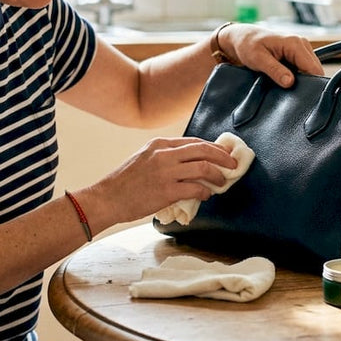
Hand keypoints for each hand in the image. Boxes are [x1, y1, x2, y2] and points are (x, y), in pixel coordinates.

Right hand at [92, 137, 237, 223]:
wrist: (107, 198)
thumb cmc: (125, 182)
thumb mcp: (144, 158)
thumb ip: (165, 157)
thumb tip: (190, 163)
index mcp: (159, 144)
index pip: (194, 142)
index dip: (213, 148)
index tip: (224, 155)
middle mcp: (164, 154)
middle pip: (203, 150)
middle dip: (223, 157)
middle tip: (233, 165)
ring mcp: (166, 172)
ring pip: (203, 168)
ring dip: (217, 176)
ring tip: (222, 182)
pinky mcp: (166, 190)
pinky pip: (195, 188)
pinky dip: (205, 192)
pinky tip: (206, 195)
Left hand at [218, 24, 323, 86]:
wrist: (242, 38)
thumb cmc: (248, 45)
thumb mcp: (258, 60)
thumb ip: (275, 71)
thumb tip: (290, 82)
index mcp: (295, 44)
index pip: (314, 69)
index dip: (312, 84)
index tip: (303, 98)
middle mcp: (302, 44)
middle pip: (315, 71)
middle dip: (307, 84)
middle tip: (292, 96)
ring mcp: (301, 48)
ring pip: (311, 71)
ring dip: (302, 81)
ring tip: (287, 88)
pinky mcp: (298, 54)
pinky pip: (304, 69)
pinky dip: (298, 77)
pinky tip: (287, 82)